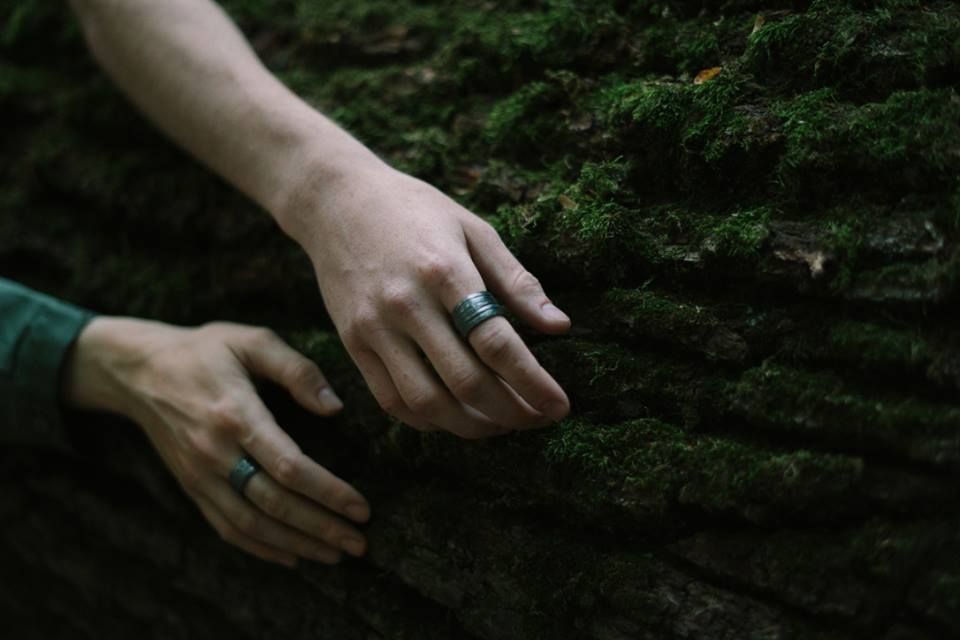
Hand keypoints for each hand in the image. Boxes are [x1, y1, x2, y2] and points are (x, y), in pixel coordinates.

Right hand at [63, 318, 369, 567]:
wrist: (137, 371)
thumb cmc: (205, 350)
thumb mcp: (252, 340)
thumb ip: (296, 370)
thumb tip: (334, 407)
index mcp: (236, 414)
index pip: (289, 466)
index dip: (328, 491)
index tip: (361, 507)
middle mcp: (215, 452)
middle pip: (274, 503)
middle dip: (321, 527)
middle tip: (359, 543)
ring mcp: (199, 475)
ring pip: (251, 524)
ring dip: (296, 544)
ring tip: (335, 555)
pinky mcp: (190, 487)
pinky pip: (226, 527)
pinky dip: (260, 547)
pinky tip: (291, 556)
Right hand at [285, 165, 571, 437]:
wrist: (336, 201)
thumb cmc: (415, 211)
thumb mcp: (473, 230)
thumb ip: (517, 281)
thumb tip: (559, 326)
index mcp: (444, 271)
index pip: (495, 342)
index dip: (533, 382)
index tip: (560, 406)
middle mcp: (406, 304)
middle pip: (465, 381)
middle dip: (511, 412)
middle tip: (538, 420)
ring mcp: (374, 328)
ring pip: (427, 402)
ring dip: (472, 426)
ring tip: (502, 425)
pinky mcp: (352, 343)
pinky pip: (392, 400)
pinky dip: (429, 421)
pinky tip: (457, 418)